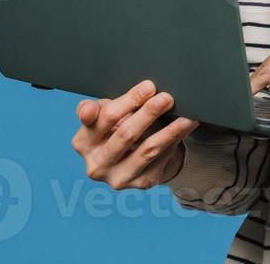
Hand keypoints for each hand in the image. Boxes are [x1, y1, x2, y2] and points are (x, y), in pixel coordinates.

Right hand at [71, 79, 198, 188]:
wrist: (131, 155)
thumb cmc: (114, 127)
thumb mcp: (101, 115)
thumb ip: (93, 109)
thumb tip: (88, 110)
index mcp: (83, 143)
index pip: (106, 117)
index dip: (129, 101)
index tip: (149, 87)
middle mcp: (97, 165)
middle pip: (126, 134)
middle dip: (149, 113)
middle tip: (167, 98)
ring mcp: (119, 178)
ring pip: (148, 150)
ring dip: (170, 131)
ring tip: (185, 115)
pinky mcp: (141, 183)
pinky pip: (162, 159)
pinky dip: (175, 141)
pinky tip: (186, 127)